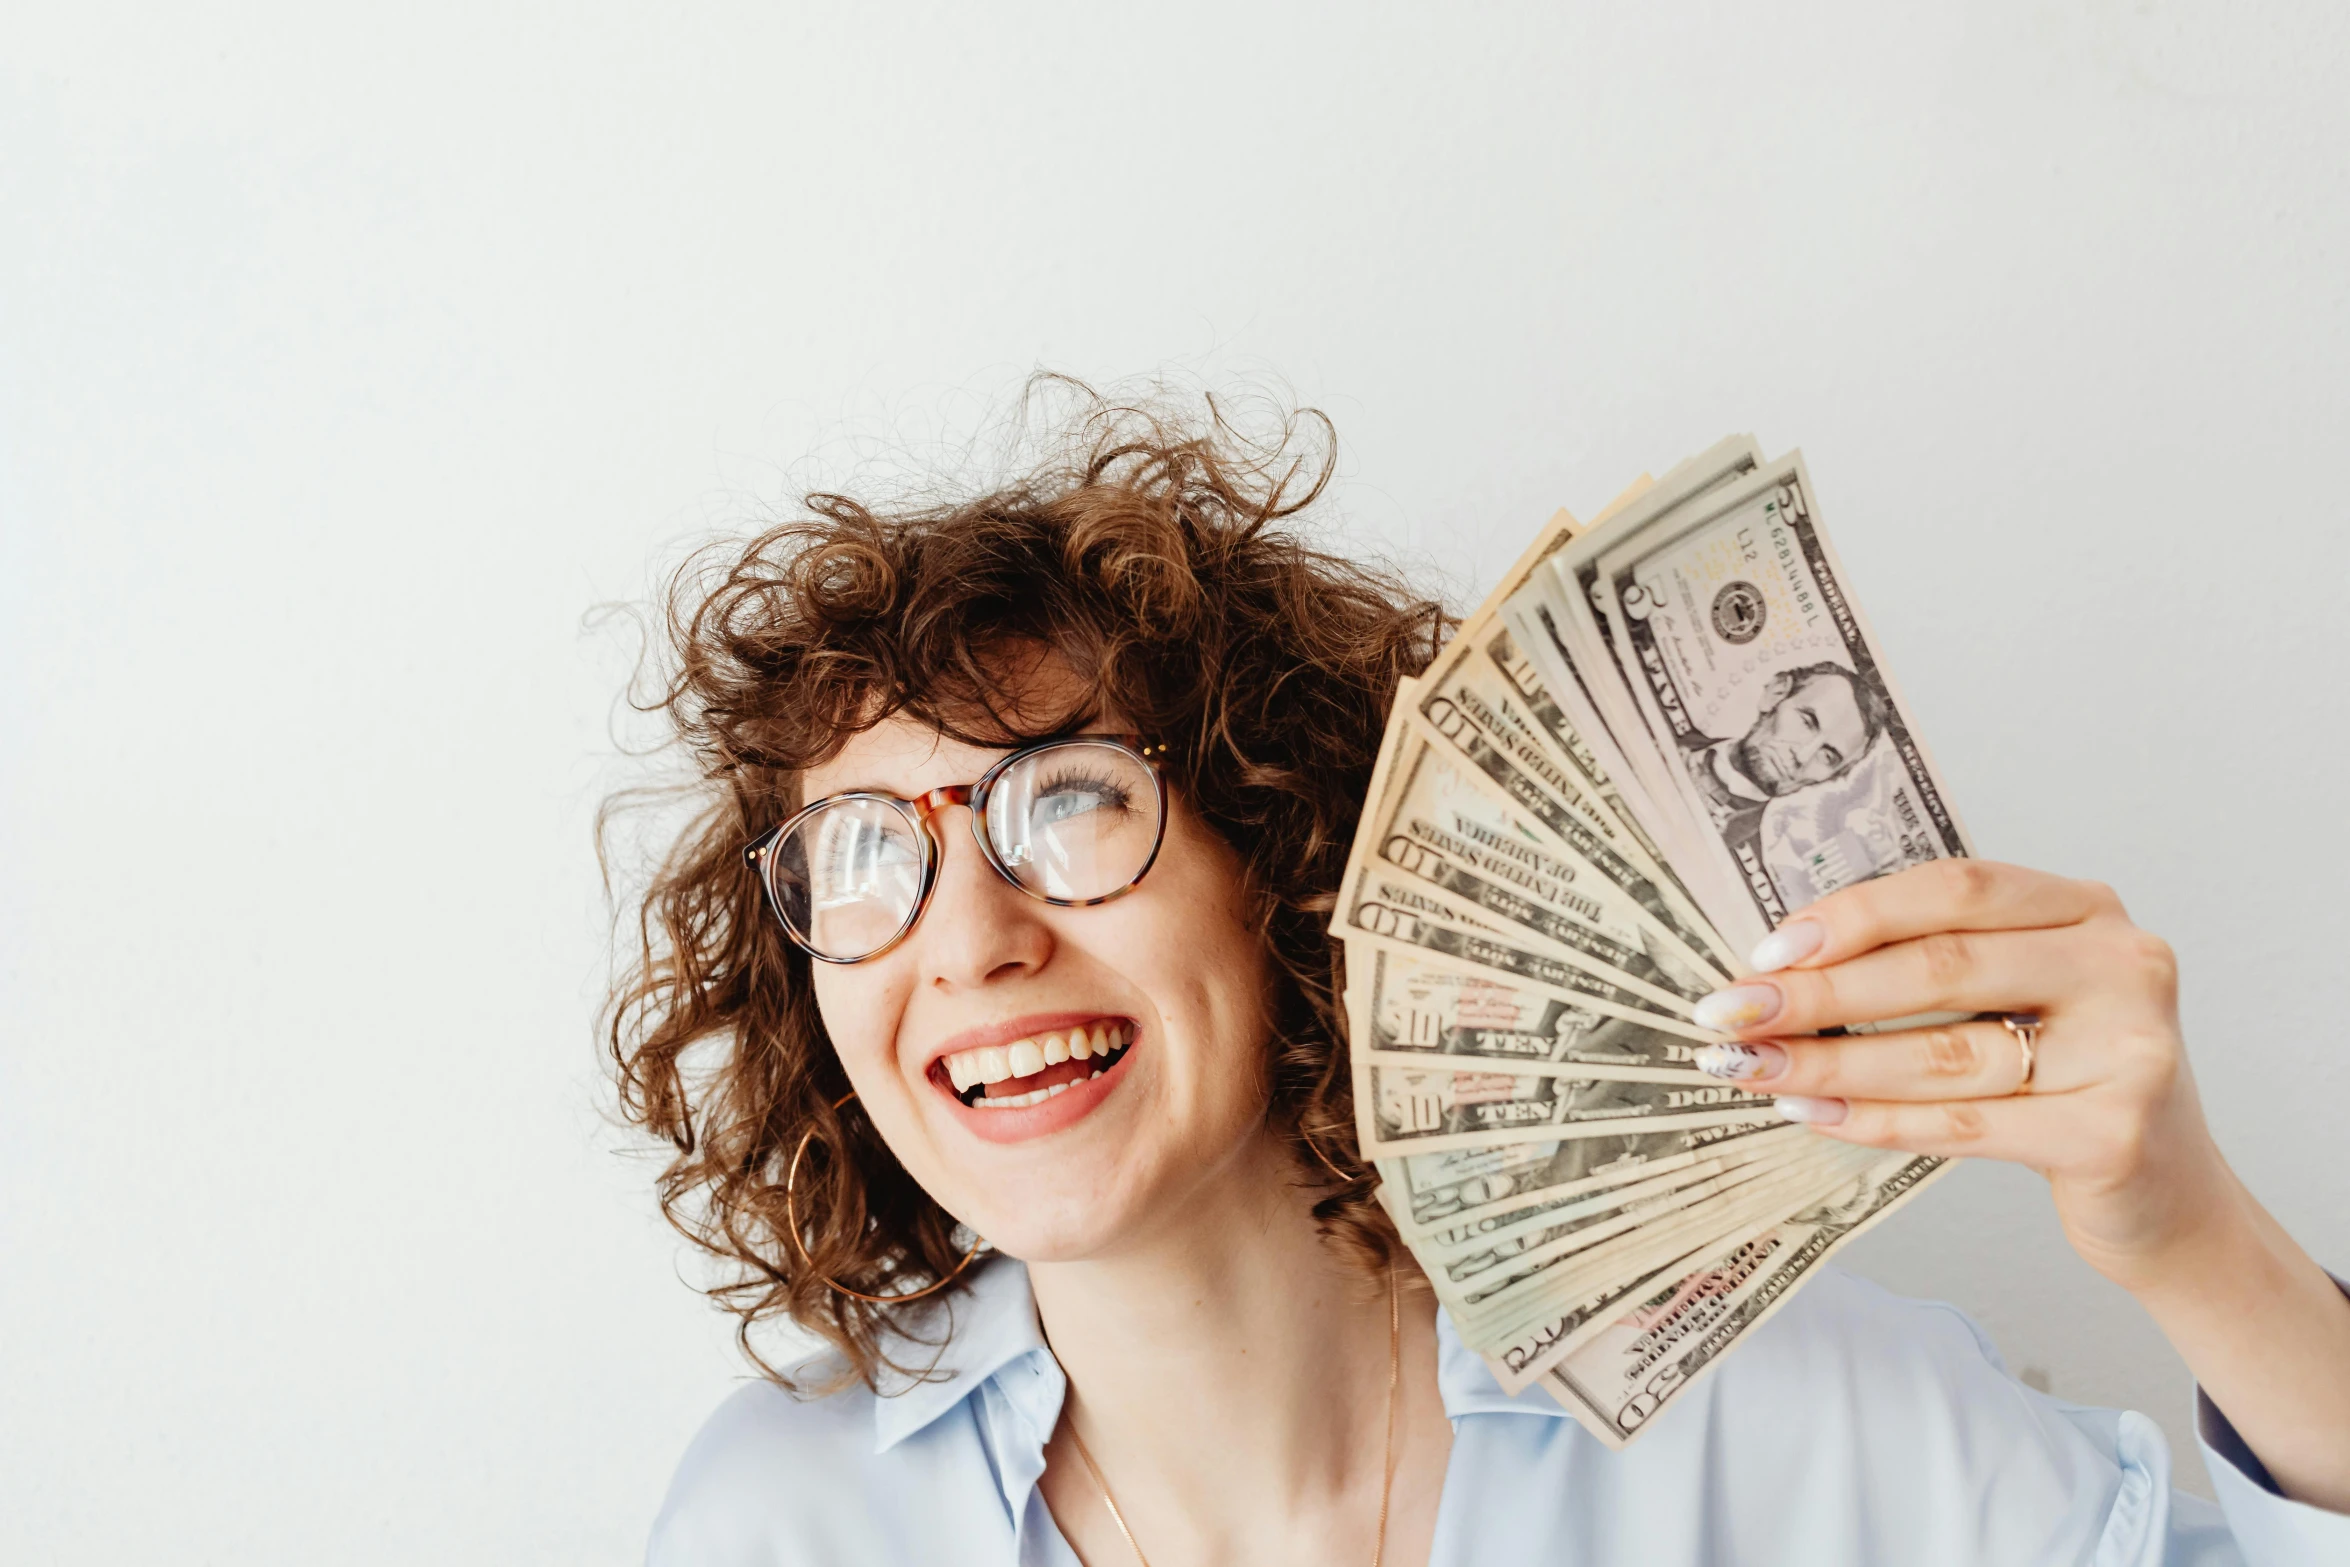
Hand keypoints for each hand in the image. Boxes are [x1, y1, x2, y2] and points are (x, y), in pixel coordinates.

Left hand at [1689, 859, 2232, 1292]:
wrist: (2169, 1199)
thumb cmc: (2067, 1082)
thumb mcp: (2021, 1000)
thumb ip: (1936, 961)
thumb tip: (1784, 963)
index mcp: (2087, 911)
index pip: (1955, 889)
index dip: (1853, 914)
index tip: (1765, 952)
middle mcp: (2121, 966)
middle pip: (1940, 967)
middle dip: (1818, 993)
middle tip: (1730, 1014)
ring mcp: (2127, 1051)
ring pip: (1943, 1052)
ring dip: (1829, 1062)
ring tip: (1751, 1068)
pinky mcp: (2110, 1134)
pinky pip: (1965, 1125)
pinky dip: (1876, 1120)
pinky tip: (1813, 1115)